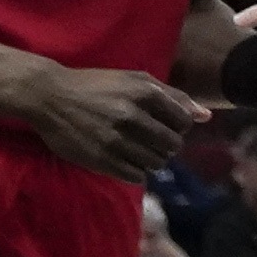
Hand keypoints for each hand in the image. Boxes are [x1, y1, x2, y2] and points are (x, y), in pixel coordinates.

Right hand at [22, 62, 208, 177]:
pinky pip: (136, 176)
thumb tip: (206, 117)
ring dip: (152, 160)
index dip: (177, 127)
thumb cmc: (98, 86)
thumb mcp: (136, 81)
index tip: (164, 125)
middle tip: (152, 140)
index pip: (183, 123)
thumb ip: (173, 97)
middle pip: (172, 146)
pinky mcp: (100, 159)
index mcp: (144, 93)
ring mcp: (115, 140)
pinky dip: (136, 171)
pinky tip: (125, 159)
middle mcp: (132, 116)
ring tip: (137, 149)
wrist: (50, 96)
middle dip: (167, 145)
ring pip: (156, 163)